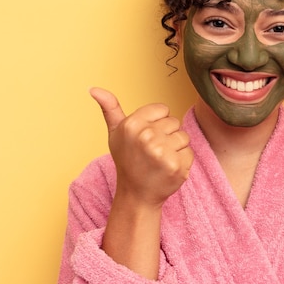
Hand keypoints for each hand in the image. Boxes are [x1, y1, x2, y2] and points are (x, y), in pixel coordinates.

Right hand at [90, 87, 192, 208]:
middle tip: (153, 151)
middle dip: (167, 135)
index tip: (148, 137)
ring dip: (176, 148)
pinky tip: (168, 169)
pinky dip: (182, 161)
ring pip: (183, 136)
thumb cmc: (127, 160)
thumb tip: (93, 89)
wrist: (136, 194)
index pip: (163, 109)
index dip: (158, 123)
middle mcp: (145, 136)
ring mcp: (161, 152)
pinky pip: (189, 152)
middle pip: (174, 122)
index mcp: (132, 124)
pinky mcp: (175, 165)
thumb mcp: (115, 133)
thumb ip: (110, 108)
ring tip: (161, 160)